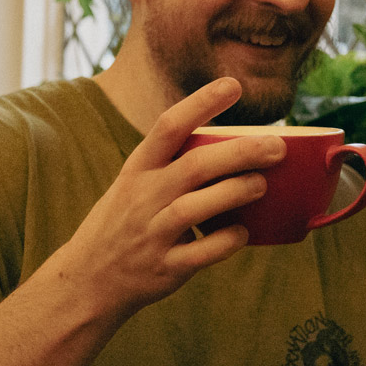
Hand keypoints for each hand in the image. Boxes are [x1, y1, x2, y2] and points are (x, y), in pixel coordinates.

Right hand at [57, 77, 285, 317]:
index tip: (234, 86)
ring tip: (261, 184)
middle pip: (193, 166)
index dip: (201, 103)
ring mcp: (152, 234)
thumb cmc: (125, 222)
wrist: (89, 279)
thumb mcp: (135, 184)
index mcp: (137, 169)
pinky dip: (225, 241)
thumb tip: (238, 147)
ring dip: (234, 193)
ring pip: (194, 208)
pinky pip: (200, 253)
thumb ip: (173, 165)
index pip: (168, 126)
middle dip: (238, 153)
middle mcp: (143, 197)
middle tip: (277, 146)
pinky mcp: (165, 268)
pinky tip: (243, 232)